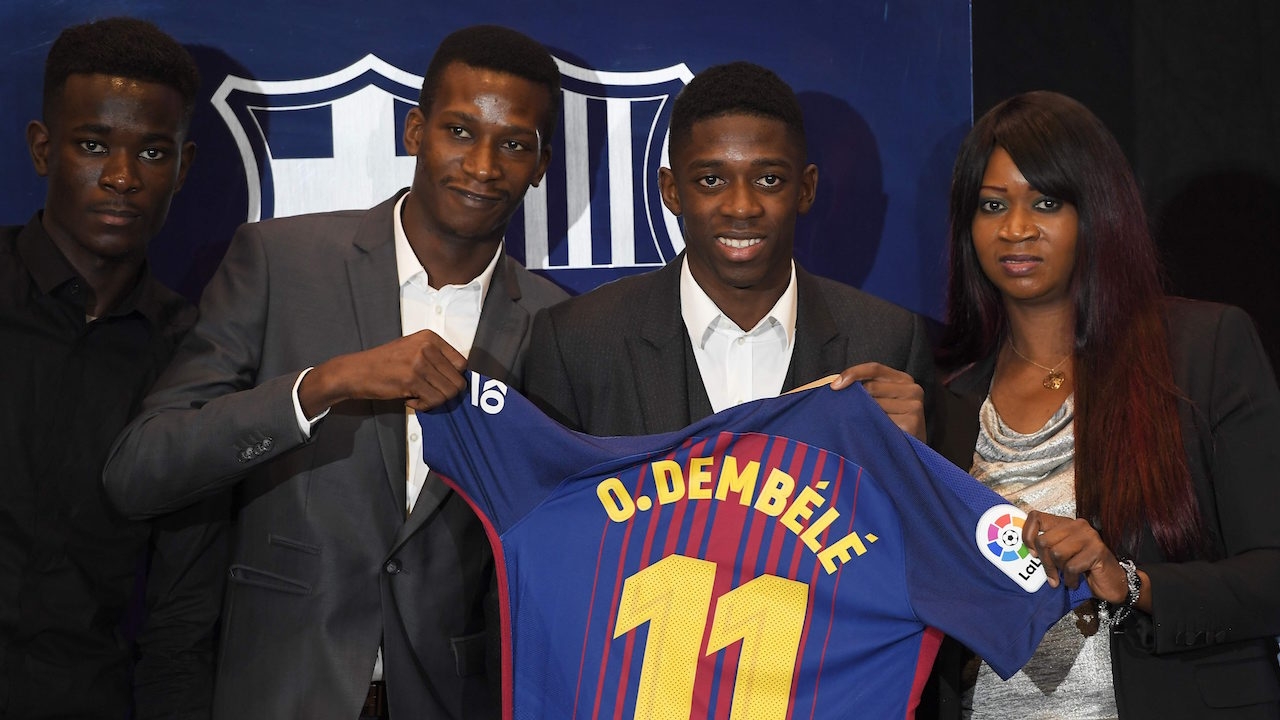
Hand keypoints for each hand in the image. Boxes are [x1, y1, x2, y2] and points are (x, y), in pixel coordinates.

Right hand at [300, 329, 467, 414]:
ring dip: (434, 400)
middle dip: (445, 392)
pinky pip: (434, 401)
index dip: (453, 378)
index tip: (439, 382)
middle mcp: (427, 347)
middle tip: (428, 392)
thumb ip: (436, 358)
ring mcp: (419, 363)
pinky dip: (424, 406)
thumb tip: (459, 376)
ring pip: (448, 393)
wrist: (356, 371)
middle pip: (457, 381)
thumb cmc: (384, 362)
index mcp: (430, 337)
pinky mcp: (411, 380)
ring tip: (417, 394)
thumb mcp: (413, 349)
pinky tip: (410, 399)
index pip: (462, 363)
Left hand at [830, 362, 925, 440]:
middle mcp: (913, 389)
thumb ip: (868, 387)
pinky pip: (881, 422)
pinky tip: (875, 432)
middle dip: (858, 399)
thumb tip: (837, 386)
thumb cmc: (892, 421)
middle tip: (856, 413)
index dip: (853, 373)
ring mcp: (914, 406)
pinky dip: (873, 427)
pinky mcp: (912, 423)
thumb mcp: (882, 399)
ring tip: (869, 424)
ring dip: (865, 416)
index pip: (874, 368)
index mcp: (904, 379)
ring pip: (874, 405)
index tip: (835, 386)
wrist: (912, 449)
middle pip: (871, 387)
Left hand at [1021, 510, 1141, 606]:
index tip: (1031, 553)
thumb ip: (1045, 550)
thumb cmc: (1082, 570)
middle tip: (1052, 576)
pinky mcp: (1097, 550)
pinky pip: (1071, 566)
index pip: (1035, 517)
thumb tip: (1025, 553)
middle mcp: (1077, 525)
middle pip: (1044, 541)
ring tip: (1066, 578)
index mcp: (1065, 523)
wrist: (1112, 583)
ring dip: (1059, 572)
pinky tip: (1076, 582)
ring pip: (1057, 553)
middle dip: (1045, 563)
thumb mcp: (1059, 557)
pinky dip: (1070, 579)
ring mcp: (1089, 536)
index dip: (1027, 535)